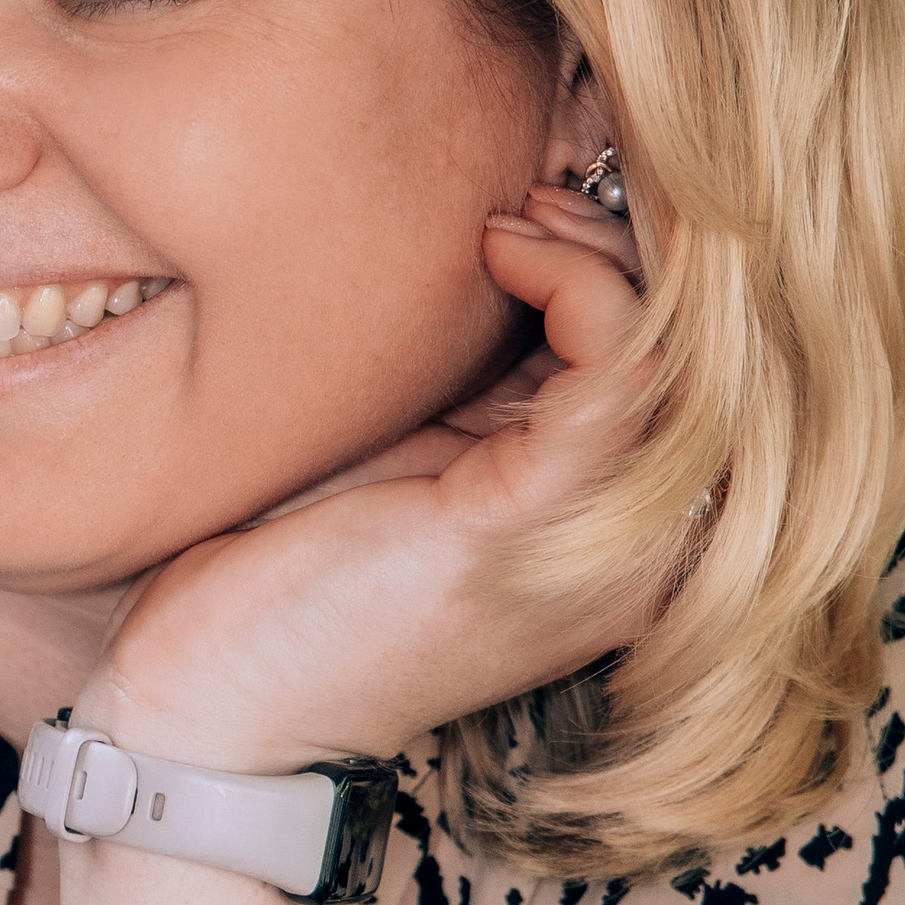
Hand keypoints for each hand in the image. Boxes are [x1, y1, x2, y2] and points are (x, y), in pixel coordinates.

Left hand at [84, 190, 655, 773]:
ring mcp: (596, 547)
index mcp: (600, 535)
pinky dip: (574, 285)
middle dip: (626, 249)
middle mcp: (631, 550)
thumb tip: (501, 247)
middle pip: (700, 358)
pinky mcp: (530, 528)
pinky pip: (621, 372)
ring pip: (680, 354)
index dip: (621, 270)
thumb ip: (474, 386)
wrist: (204, 706)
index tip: (526, 213)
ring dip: (601, 255)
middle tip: (526, 198)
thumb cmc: (273, 582)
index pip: (673, 376)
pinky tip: (497, 252)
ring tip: (511, 219)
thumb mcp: (400, 455)